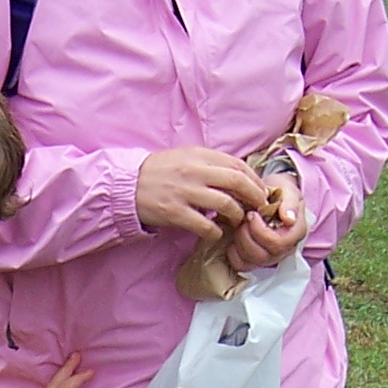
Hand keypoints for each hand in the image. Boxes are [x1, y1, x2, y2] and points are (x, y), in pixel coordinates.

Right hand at [135, 146, 267, 239]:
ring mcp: (185, 192)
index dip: (254, 179)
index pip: (237, 164)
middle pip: (237, 182)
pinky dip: (216, 231)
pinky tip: (216, 232)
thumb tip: (238, 175)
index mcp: (199, 155)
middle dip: (254, 196)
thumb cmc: (158, 172)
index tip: (261, 191)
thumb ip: (210, 164)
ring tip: (237, 220)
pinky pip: (205, 225)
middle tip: (259, 208)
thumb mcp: (185, 158)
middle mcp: (194, 171)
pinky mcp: (175, 213)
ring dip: (237, 215)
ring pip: (225, 204)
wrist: (126, 185)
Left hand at [225, 177, 307, 272]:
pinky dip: (233, 253)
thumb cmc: (279, 192)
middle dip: (247, 236)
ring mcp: (270, 258)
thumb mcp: (288, 190)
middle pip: (263, 256)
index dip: (261, 231)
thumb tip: (289, 218)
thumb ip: (290, 202)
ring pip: (251, 262)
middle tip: (243, 218)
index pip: (278, 243)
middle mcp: (284, 250)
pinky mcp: (255, 261)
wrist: (270, 196)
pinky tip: (234, 236)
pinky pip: (241, 265)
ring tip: (239, 224)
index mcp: (295, 233)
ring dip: (239, 242)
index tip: (252, 214)